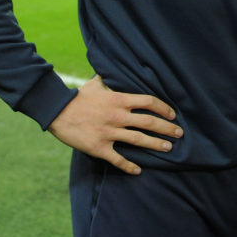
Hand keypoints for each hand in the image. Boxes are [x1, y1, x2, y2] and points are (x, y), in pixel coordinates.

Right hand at [48, 75, 182, 175]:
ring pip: (139, 141)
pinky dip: (129, 166)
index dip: (163, 108)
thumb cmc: (77, 97)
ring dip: (156, 145)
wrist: (56, 111)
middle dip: (167, 128)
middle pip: (149, 122)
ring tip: (168, 148)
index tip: (172, 114)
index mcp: (119, 100)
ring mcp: (109, 133)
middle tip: (179, 133)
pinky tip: (138, 170)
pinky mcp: (99, 148)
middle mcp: (117, 116)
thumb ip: (110, 78)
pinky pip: (118, 159)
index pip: (148, 102)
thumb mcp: (96, 83)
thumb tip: (116, 66)